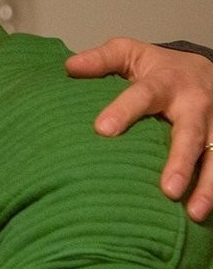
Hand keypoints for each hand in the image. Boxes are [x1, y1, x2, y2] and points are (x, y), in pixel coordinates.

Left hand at [66, 37, 212, 220]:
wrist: (204, 68)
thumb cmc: (158, 67)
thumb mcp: (130, 53)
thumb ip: (102, 59)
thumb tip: (69, 67)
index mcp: (166, 82)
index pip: (144, 95)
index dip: (124, 110)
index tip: (102, 130)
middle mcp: (196, 103)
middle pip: (190, 133)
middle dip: (180, 160)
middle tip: (167, 189)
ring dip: (207, 185)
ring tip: (194, 213)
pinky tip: (204, 214)